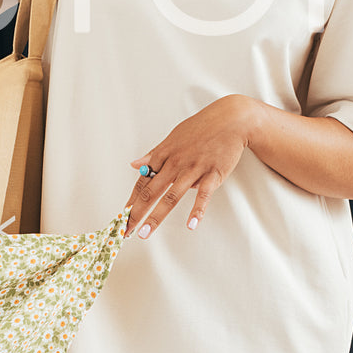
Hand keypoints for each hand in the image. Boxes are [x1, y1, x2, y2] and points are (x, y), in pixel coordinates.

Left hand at [124, 95, 258, 237]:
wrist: (230, 119)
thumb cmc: (201, 128)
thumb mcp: (173, 138)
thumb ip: (153, 154)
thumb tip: (134, 164)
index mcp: (164, 155)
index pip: (143, 181)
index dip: (132, 200)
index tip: (122, 216)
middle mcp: (175, 163)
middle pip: (151, 192)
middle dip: (136, 213)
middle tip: (125, 231)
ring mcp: (193, 169)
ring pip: (171, 197)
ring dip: (156, 217)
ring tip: (144, 233)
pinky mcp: (213, 174)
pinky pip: (203, 195)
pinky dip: (197, 210)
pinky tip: (191, 224)